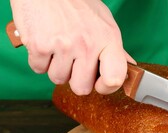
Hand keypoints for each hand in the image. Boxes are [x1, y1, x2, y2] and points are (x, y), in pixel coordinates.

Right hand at [10, 0, 134, 94]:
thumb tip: (130, 66)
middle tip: (73, 60)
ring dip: (56, 67)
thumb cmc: (77, 3)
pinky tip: (45, 42)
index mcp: (108, 40)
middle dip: (75, 78)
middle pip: (82, 88)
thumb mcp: (104, 22)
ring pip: (58, 79)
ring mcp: (63, 46)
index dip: (106, 88)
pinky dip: (39, 59)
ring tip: (58, 46)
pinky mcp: (39, 45)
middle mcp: (87, 45)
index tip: (99, 83)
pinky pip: (38, 69)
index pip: (115, 79)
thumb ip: (115, 48)